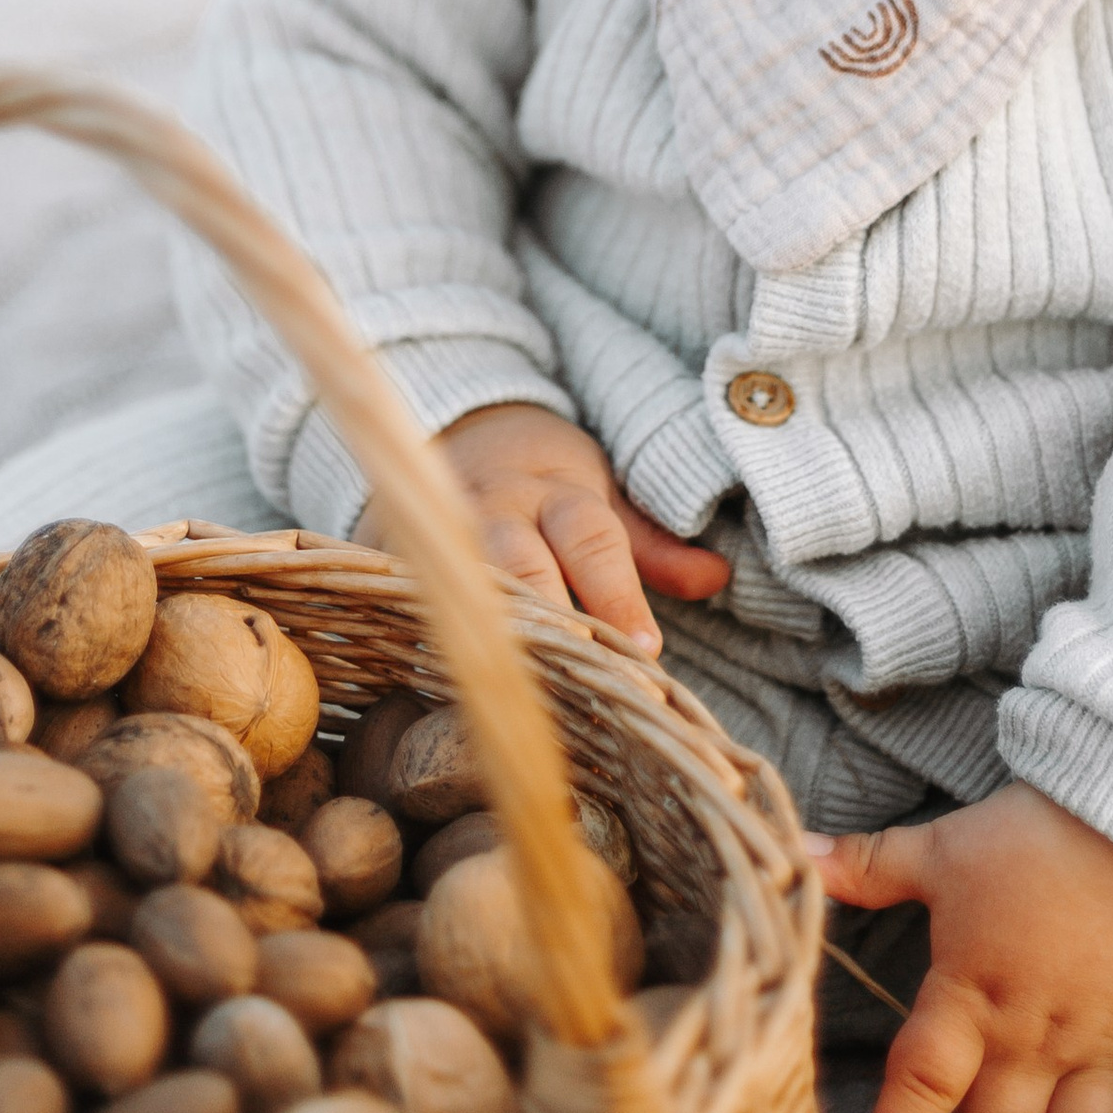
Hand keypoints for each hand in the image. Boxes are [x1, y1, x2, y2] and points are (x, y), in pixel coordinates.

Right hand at [379, 404, 731, 656]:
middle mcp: (496, 509)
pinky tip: (445, 680)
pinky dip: (426, 630)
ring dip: (490, 628)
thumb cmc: (544, 480)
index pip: (592, 538)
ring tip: (515, 685)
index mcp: (556, 491)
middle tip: (580, 668)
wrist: (458, 427)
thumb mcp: (602, 497)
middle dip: (551, 616)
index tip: (646, 651)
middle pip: (522, 561)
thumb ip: (653, 545)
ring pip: (462, 578)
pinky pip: (410, 592)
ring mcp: (440, 530)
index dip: (618, 595)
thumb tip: (718, 578)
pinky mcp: (395, 554)